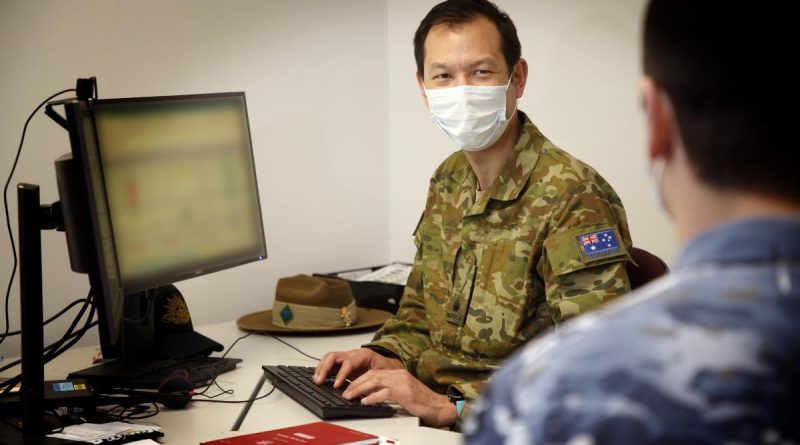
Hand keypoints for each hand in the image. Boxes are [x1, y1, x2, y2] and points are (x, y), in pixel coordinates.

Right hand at [314, 347, 403, 387]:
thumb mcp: (383, 375)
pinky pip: (329, 363)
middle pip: (334, 356)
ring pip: (329, 357)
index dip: (341, 374)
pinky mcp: (342, 363)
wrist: (389, 364)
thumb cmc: (386, 369)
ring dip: (321, 368)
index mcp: (363, 356)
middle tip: (319, 381)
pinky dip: (322, 369)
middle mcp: (353, 354)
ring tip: (316, 380)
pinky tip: (318, 378)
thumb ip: (373, 383)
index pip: (348, 363)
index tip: (336, 385)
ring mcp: (346, 357)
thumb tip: (364, 394)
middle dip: (324, 368)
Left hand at [342, 368, 457, 427]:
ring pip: (375, 381)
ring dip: (359, 389)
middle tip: (345, 391)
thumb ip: (389, 390)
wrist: (439, 407)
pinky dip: (372, 397)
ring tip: (350, 396)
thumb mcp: (404, 392)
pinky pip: (384, 392)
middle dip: (356, 383)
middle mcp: (399, 375)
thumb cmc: (423, 402)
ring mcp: (402, 382)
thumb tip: (370, 396)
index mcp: (398, 373)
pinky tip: (365, 401)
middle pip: (371, 375)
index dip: (360, 379)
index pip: (374, 372)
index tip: (349, 386)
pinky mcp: (404, 392)